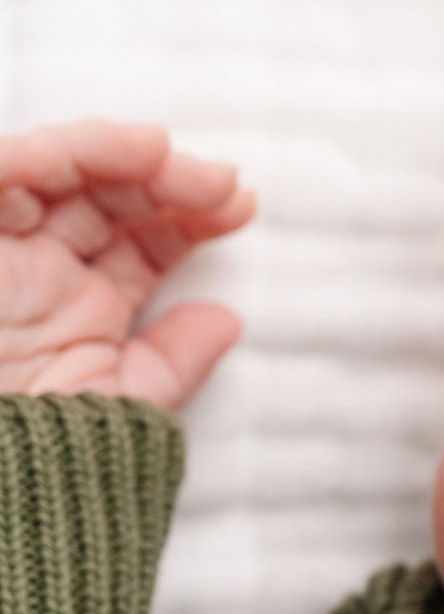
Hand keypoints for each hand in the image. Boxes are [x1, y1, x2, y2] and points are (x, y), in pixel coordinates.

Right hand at [0, 121, 254, 409]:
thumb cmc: (35, 461)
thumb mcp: (111, 405)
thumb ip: (173, 363)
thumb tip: (228, 321)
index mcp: (76, 305)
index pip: (137, 238)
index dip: (190, 214)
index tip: (242, 206)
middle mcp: (34, 270)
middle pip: (102, 193)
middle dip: (164, 179)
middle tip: (220, 183)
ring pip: (46, 170)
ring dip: (108, 152)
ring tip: (161, 153)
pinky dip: (32, 159)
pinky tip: (81, 156)